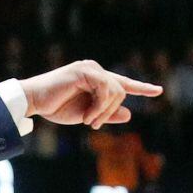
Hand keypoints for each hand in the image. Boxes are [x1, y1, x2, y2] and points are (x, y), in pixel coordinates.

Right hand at [18, 60, 162, 127]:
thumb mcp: (87, 115)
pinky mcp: (84, 71)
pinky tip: (88, 116)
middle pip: (121, 91)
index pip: (123, 83)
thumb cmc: (56, 107)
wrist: (34, 102)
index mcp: (96, 78)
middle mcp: (95, 69)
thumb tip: (129, 114)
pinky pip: (105, 89)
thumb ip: (107, 114)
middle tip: (93, 124)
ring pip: (116, 91)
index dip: (141, 87)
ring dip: (104, 111)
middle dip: (110, 112)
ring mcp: (90, 68)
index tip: (158, 91)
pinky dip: (100, 107)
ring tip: (89, 120)